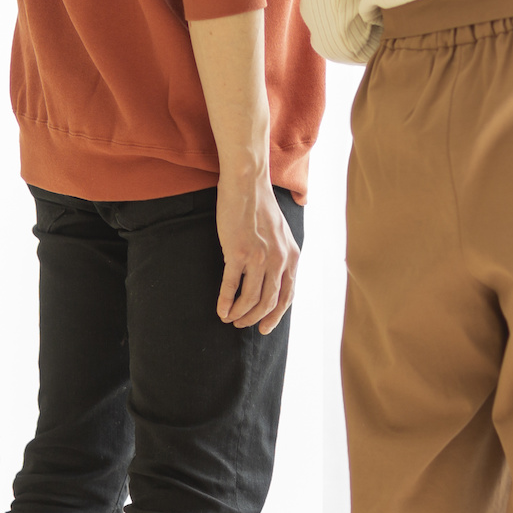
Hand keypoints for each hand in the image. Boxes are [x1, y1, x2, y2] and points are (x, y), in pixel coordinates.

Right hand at [214, 171, 298, 333]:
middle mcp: (279, 260)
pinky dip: (225, 302)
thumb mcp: (280, 234)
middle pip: (268, 303)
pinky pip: (231, 286)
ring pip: (250, 299)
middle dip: (254, 319)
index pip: (287, 296)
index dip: (275, 316)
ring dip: (239, 314)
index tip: (264, 328)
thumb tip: (273, 278)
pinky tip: (220, 310)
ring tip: (229, 318)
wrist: (247, 184)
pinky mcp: (238, 252)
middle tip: (241, 325)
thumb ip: (280, 255)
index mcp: (292, 256)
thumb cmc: (259, 207)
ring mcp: (259, 257)